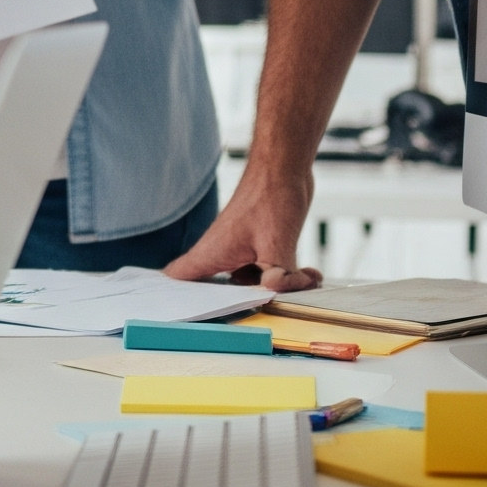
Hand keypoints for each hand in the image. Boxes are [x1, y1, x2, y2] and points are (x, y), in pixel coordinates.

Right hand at [164, 166, 322, 291]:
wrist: (285, 167)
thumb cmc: (269, 195)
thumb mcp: (276, 244)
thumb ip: (277, 277)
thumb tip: (278, 293)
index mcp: (212, 254)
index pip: (179, 283)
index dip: (177, 302)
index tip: (186, 319)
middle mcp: (222, 255)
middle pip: (224, 292)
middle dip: (250, 302)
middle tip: (270, 305)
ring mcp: (242, 252)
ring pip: (255, 284)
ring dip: (279, 286)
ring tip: (302, 279)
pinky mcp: (260, 247)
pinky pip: (271, 272)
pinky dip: (291, 275)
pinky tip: (309, 273)